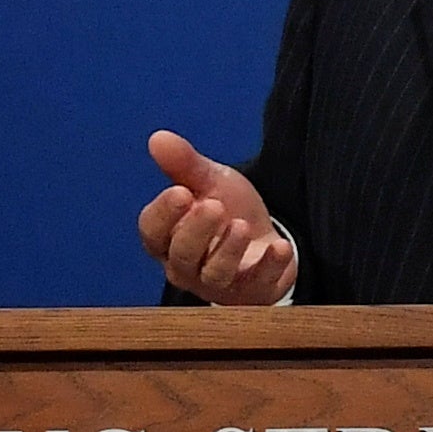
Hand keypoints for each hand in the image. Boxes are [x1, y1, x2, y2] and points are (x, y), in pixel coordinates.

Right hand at [138, 131, 296, 307]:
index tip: (181, 192)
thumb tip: (158, 137)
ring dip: (227, 250)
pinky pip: (257, 284)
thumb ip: (185, 165)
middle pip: (181, 255)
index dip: (164, 214)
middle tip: (214, 206)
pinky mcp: (250, 293)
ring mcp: (218, 284)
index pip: (152, 231)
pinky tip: (279, 248)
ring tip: (241, 225)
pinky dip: (269, 266)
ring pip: (213, 274)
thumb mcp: (211, 183)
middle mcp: (185, 266)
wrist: (266, 239)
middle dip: (196, 230)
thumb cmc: (228, 212)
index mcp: (166, 238)